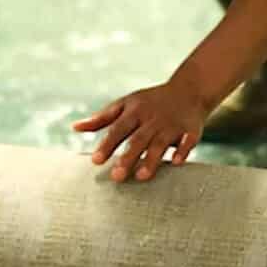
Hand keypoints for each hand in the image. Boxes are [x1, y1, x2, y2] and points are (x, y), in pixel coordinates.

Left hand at [72, 79, 208, 182]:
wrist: (189, 89)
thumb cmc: (150, 101)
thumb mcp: (125, 104)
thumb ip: (101, 119)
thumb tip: (75, 128)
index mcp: (134, 111)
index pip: (118, 129)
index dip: (107, 145)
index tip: (96, 161)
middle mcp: (152, 118)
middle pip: (138, 139)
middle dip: (128, 157)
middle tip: (116, 177)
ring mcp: (172, 124)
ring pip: (160, 142)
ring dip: (151, 159)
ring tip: (141, 177)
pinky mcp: (191, 130)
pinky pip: (187, 141)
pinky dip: (182, 150)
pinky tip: (176, 163)